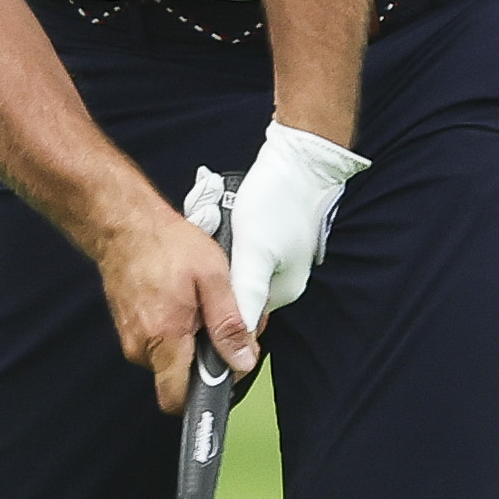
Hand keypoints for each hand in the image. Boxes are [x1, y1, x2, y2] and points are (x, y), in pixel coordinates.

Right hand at [94, 197, 257, 412]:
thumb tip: (242, 362)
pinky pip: (160, 343)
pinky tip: (187, 301)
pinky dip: (178, 330)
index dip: (206, 395)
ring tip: (203, 305)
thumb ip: (229, 324)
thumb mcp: (212, 278)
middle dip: (207, 360)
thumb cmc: (166, 245)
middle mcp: (141, 346)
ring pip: (172, 360)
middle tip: (224, 324)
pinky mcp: (129, 328)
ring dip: (194, 342)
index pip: (178, 399)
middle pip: (180, 379)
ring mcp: (132, 338)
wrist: (125, 225)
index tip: (226, 372)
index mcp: (164, 339)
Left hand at [224, 120, 369, 328]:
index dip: (215, 305)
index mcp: (280, 293)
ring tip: (216, 226)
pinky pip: (240, 250)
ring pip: (234, 270)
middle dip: (214, 272)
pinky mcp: (269, 241)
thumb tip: (237, 337)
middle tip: (207, 245)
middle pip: (234, 292)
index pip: (239, 318)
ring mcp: (276, 260)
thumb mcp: (254, 252)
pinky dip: (228, 238)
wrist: (299, 161)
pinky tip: (224, 220)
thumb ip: (245, 296)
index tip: (199, 283)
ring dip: (218, 254)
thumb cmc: (278, 201)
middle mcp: (280, 281)